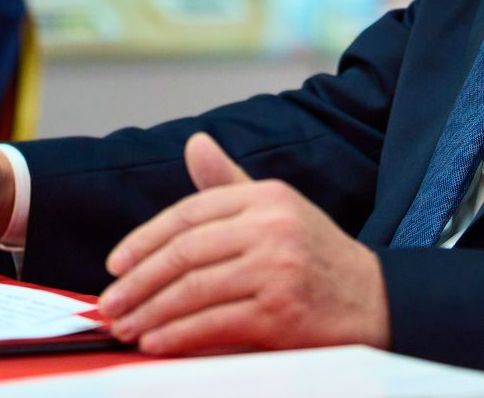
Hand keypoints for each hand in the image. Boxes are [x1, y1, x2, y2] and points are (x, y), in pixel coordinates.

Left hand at [99, 133, 389, 354]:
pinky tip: (156, 340)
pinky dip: (178, 335)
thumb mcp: (278, 209)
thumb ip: (229, 184)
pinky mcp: (280, 312)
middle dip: (139, 281)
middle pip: (185, 252)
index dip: (145, 239)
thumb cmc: (316, 257)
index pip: (189, 213)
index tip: (116, 264)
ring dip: (150, 312)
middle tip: (109, 303)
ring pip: (193, 290)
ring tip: (125, 326)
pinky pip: (214, 323)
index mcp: (267, 197)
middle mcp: (272, 227)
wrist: (374, 300)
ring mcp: (277, 269)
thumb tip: (194, 144)